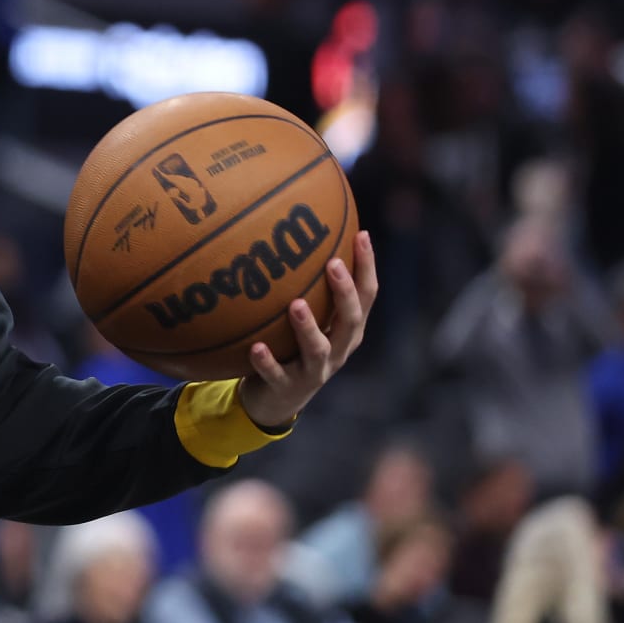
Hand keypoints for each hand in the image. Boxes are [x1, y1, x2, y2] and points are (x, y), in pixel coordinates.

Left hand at [239, 231, 376, 429]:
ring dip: (307, 327)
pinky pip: (276, 374)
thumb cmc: (290, 343)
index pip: (367, 295)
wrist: (274, 399)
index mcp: (346, 329)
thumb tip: (292, 224)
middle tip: (333, 264)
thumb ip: (303, 280)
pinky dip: (267, 361)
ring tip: (294, 305)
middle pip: (350, 321)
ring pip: (318, 350)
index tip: (362, 234)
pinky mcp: (287, 388)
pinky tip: (255, 347)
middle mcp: (337, 349)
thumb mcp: (303, 312)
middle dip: (344, 293)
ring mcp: (314, 371)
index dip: (367, 267)